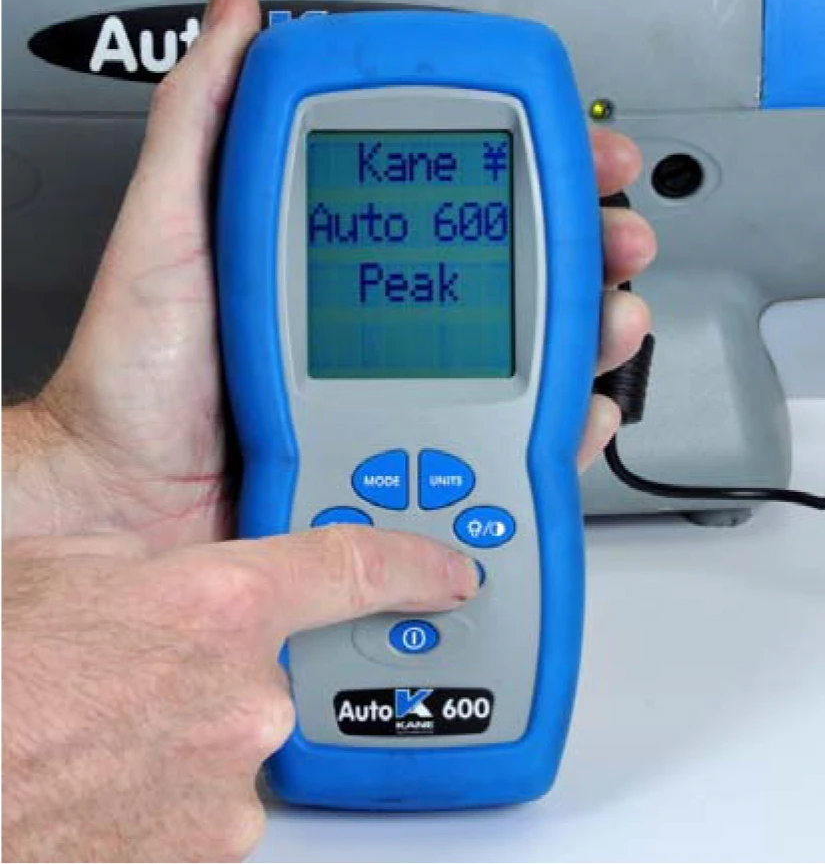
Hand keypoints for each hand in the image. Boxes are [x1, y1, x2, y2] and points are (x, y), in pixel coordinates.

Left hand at [2, 0, 654, 548]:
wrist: (130, 506)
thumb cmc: (137, 380)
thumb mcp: (167, 233)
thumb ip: (204, 126)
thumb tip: (237, 18)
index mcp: (339, 265)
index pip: (455, 203)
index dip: (526, 174)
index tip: (580, 157)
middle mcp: (381, 328)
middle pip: (508, 279)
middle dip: (584, 252)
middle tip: (617, 244)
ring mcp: (402, 398)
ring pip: (522, 362)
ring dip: (587, 337)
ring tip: (611, 324)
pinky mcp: (412, 468)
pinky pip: (502, 448)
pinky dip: (557, 433)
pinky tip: (578, 416)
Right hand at [2, 526, 477, 861]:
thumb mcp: (63, 566)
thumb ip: (148, 567)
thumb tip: (169, 579)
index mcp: (218, 606)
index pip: (351, 570)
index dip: (413, 566)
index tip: (453, 575)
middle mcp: (240, 700)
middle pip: (271, 672)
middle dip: (218, 667)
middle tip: (134, 670)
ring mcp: (221, 792)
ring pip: (232, 746)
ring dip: (182, 733)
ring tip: (94, 727)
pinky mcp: (195, 859)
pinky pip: (198, 808)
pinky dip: (162, 792)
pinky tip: (94, 777)